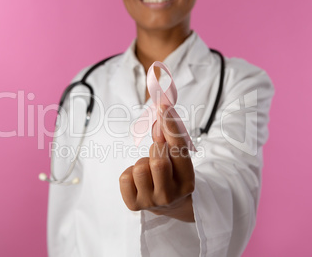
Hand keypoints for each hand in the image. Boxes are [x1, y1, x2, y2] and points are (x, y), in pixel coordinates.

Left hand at [119, 106, 195, 221]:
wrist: (168, 205)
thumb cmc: (173, 175)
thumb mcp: (178, 161)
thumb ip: (170, 140)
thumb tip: (160, 111)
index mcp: (187, 181)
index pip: (179, 149)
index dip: (170, 126)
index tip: (163, 106)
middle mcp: (171, 195)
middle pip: (157, 161)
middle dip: (155, 150)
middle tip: (158, 152)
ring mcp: (151, 202)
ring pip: (139, 168)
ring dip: (142, 163)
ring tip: (149, 170)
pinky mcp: (133, 205)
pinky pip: (125, 177)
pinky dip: (130, 173)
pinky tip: (139, 179)